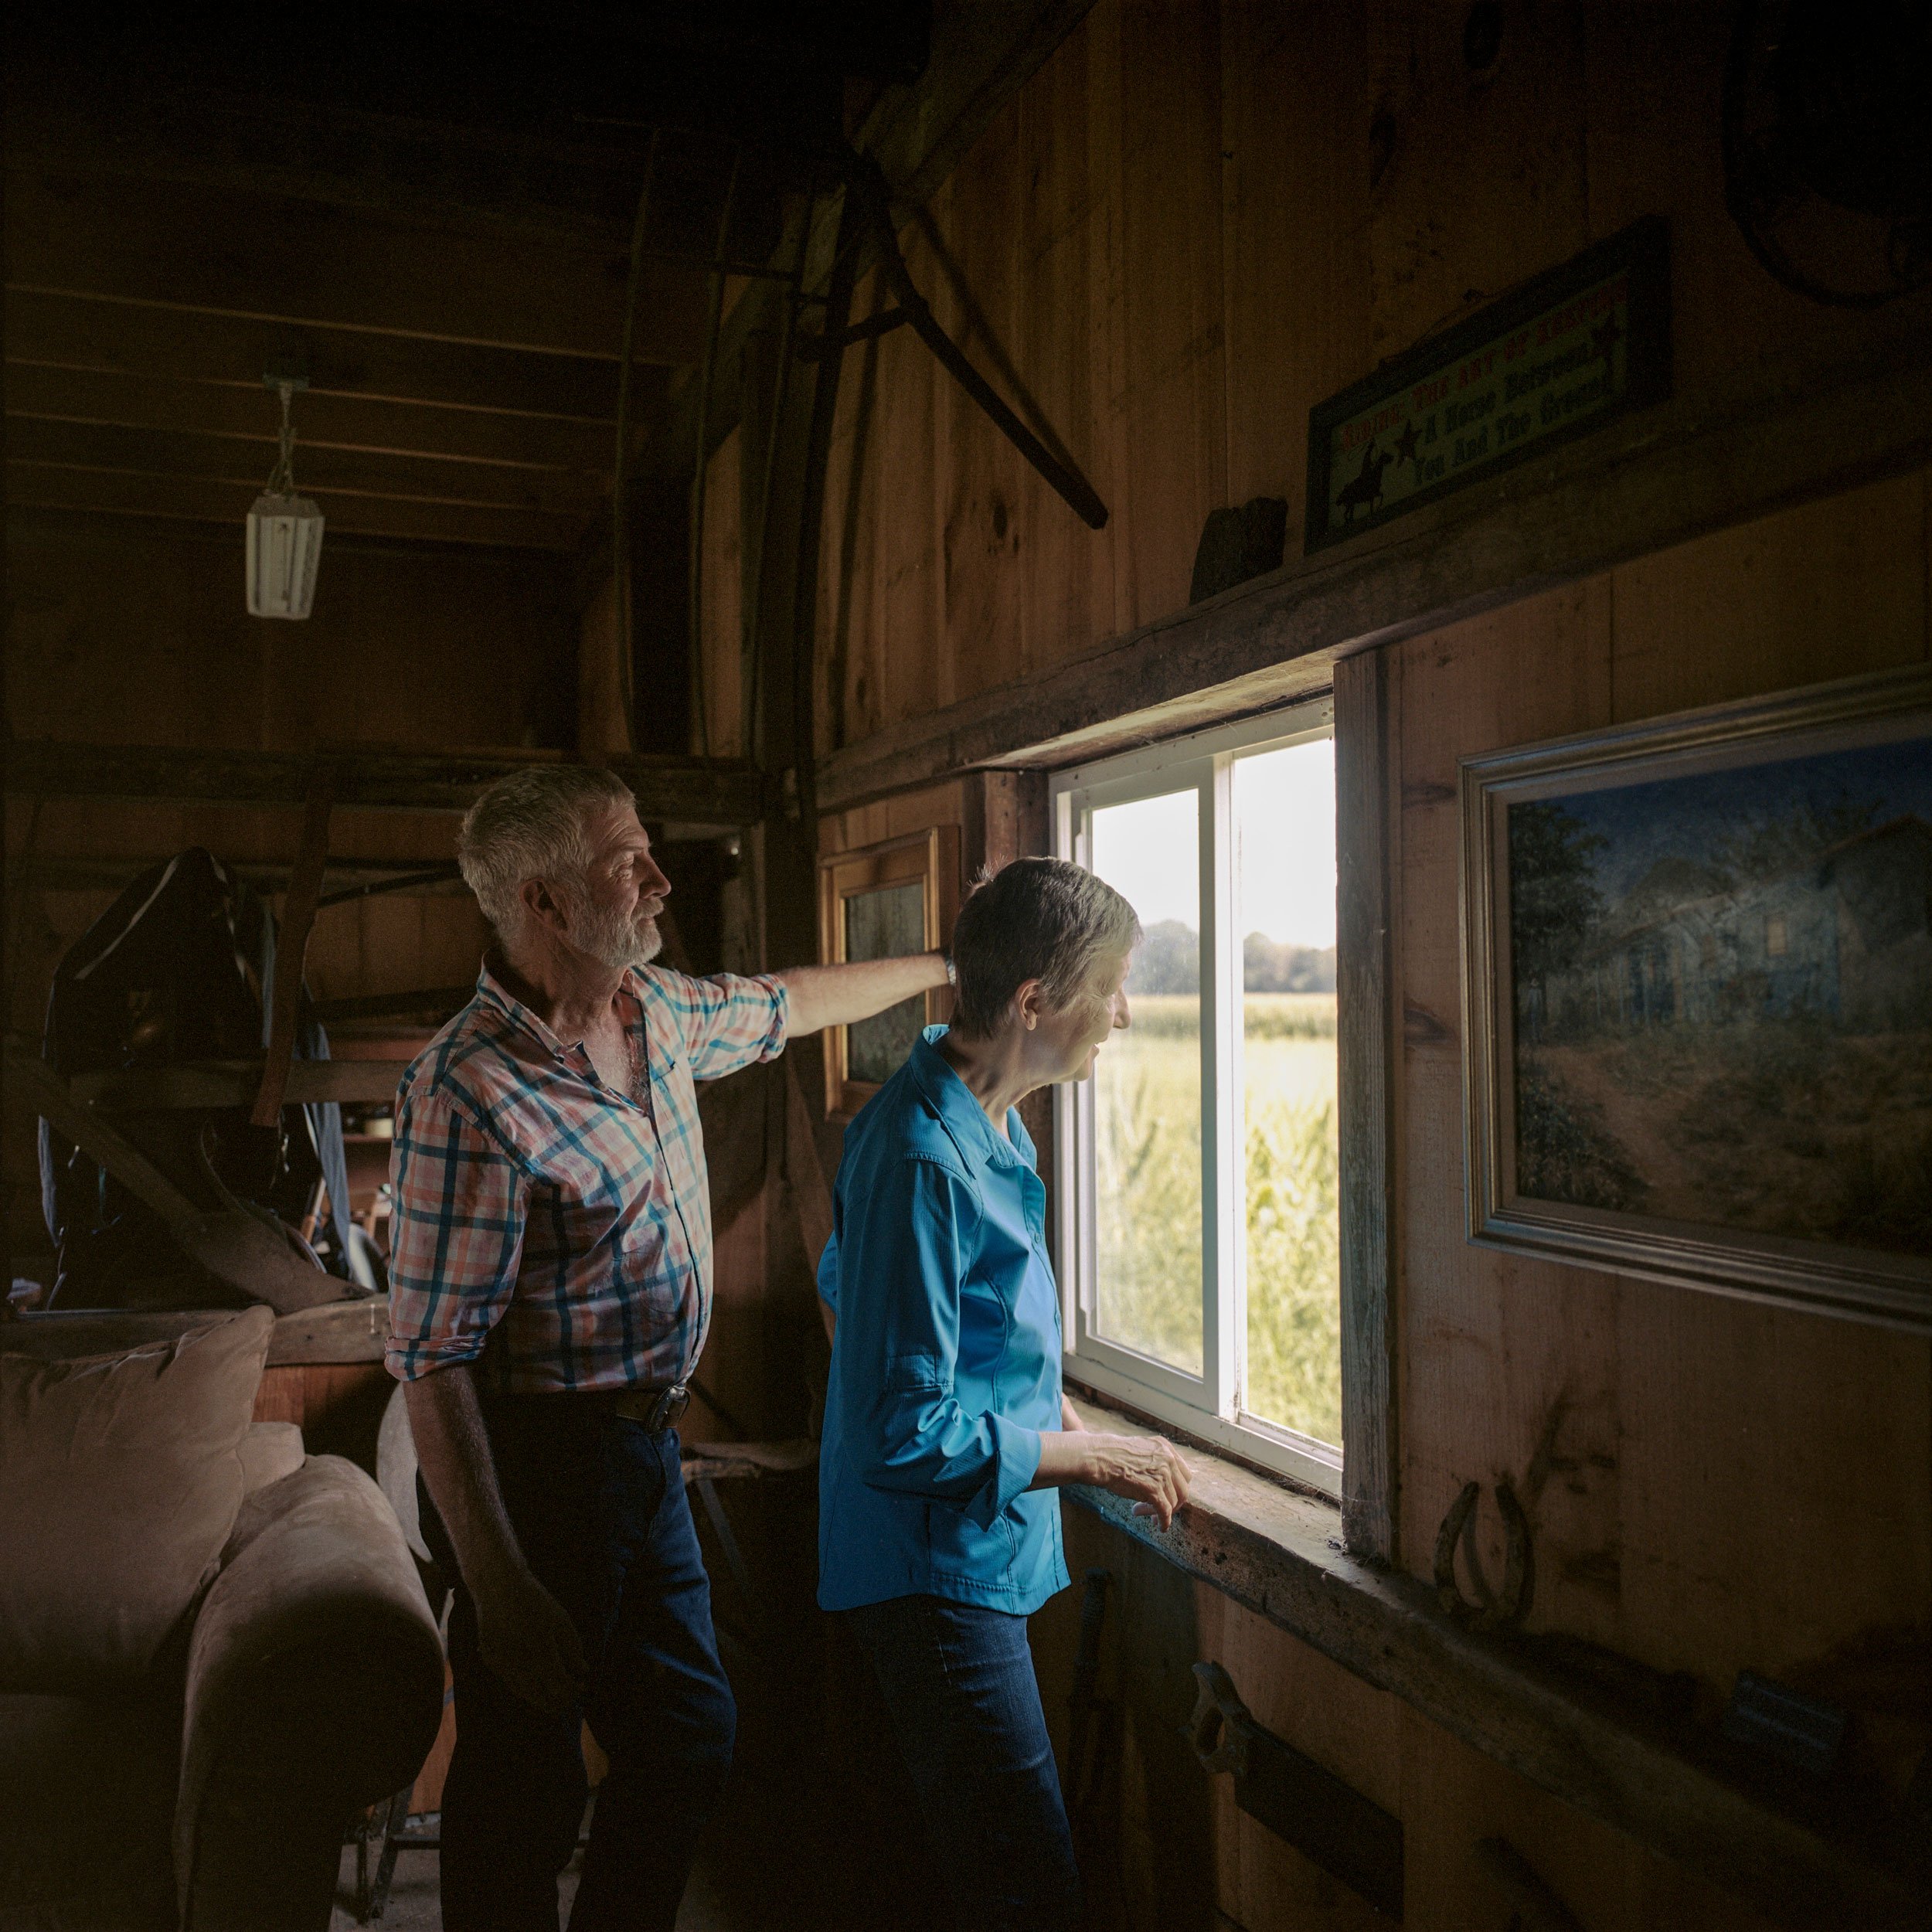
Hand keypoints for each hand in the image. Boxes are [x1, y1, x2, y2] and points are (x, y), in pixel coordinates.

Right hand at [473, 1564, 588, 1711]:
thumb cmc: (534, 1600)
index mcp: (540, 1653)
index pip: (559, 1687)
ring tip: (555, 1690)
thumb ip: (572, 1648)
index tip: (581, 1686)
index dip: (572, 1692)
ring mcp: (501, 1666)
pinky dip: (525, 1686)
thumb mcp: (561, 1620)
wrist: (498, 1587)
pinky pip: (510, 1682)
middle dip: (558, 1701)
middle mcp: (519, 1665)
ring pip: (524, 1694)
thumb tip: (582, 1671)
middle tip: (570, 1695)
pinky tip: (535, 1679)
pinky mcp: (490, 1661)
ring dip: (542, 1696)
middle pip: (540, 1698)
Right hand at [1083, 1432, 1191, 1530]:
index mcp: (1165, 1447)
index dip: (1176, 1488)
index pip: (1184, 1473)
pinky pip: (1165, 1511)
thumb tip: (1161, 1482)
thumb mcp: (1141, 1451)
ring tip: (1145, 1514)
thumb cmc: (1113, 1456)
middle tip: (1161, 1510)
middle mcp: (1168, 1459)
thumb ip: (1155, 1461)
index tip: (1168, 1497)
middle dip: (1173, 1502)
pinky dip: (1164, 1521)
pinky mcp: (1154, 1490)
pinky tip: (1160, 1526)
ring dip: (1161, 1511)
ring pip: (1173, 1501)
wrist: (1099, 1457)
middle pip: (1183, 1489)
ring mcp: (1163, 1474)